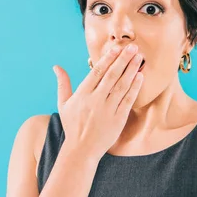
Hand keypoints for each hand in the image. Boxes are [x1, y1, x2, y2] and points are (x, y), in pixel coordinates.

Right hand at [52, 44, 143, 161]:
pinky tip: (140, 77)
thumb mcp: (63, 103)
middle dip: (123, 60)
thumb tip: (56, 66)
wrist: (81, 149)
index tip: (116, 48)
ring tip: (138, 58)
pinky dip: (134, 88)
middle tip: (133, 47)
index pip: (97, 72)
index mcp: (82, 94)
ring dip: (131, 70)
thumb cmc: (72, 125)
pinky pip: (128, 100)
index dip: (108, 59)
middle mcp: (95, 100)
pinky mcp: (118, 119)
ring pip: (122, 86)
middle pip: (112, 75)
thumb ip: (62, 83)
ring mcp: (108, 109)